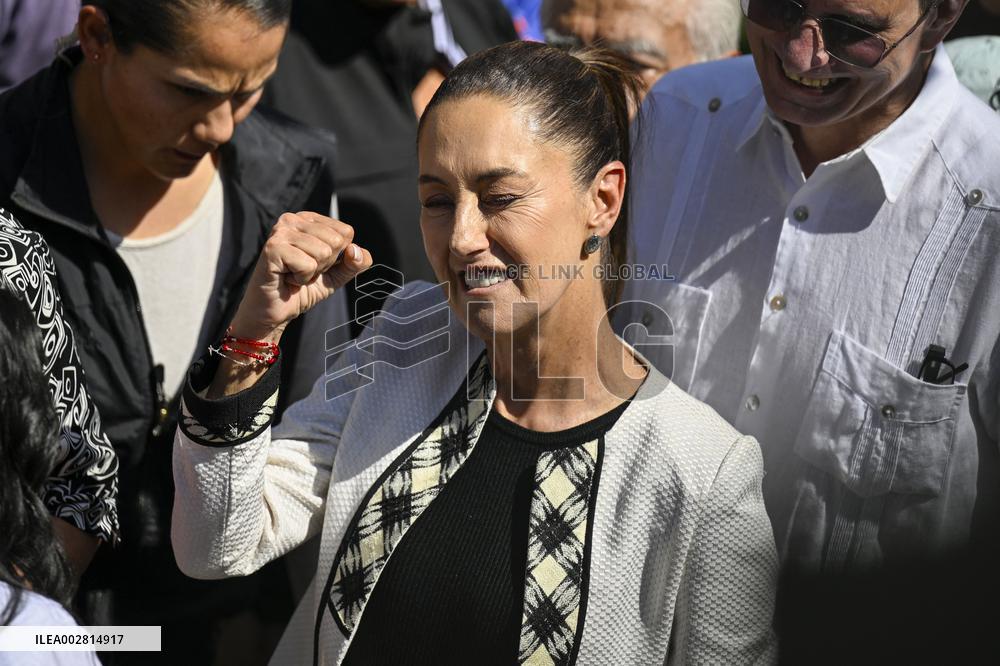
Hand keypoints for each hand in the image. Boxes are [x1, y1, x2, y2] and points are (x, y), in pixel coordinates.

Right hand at [228, 212, 372, 342]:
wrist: (275, 311)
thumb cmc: (303, 288)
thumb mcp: (337, 275)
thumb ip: (355, 263)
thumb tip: (356, 251)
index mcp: (309, 220)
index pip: (346, 232)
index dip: (337, 256)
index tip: (315, 263)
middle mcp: (293, 219)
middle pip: (336, 241)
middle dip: (325, 265)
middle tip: (303, 270)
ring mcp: (281, 231)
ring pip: (323, 253)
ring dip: (312, 272)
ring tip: (294, 274)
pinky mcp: (273, 248)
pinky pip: (308, 265)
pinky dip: (302, 279)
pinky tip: (286, 277)